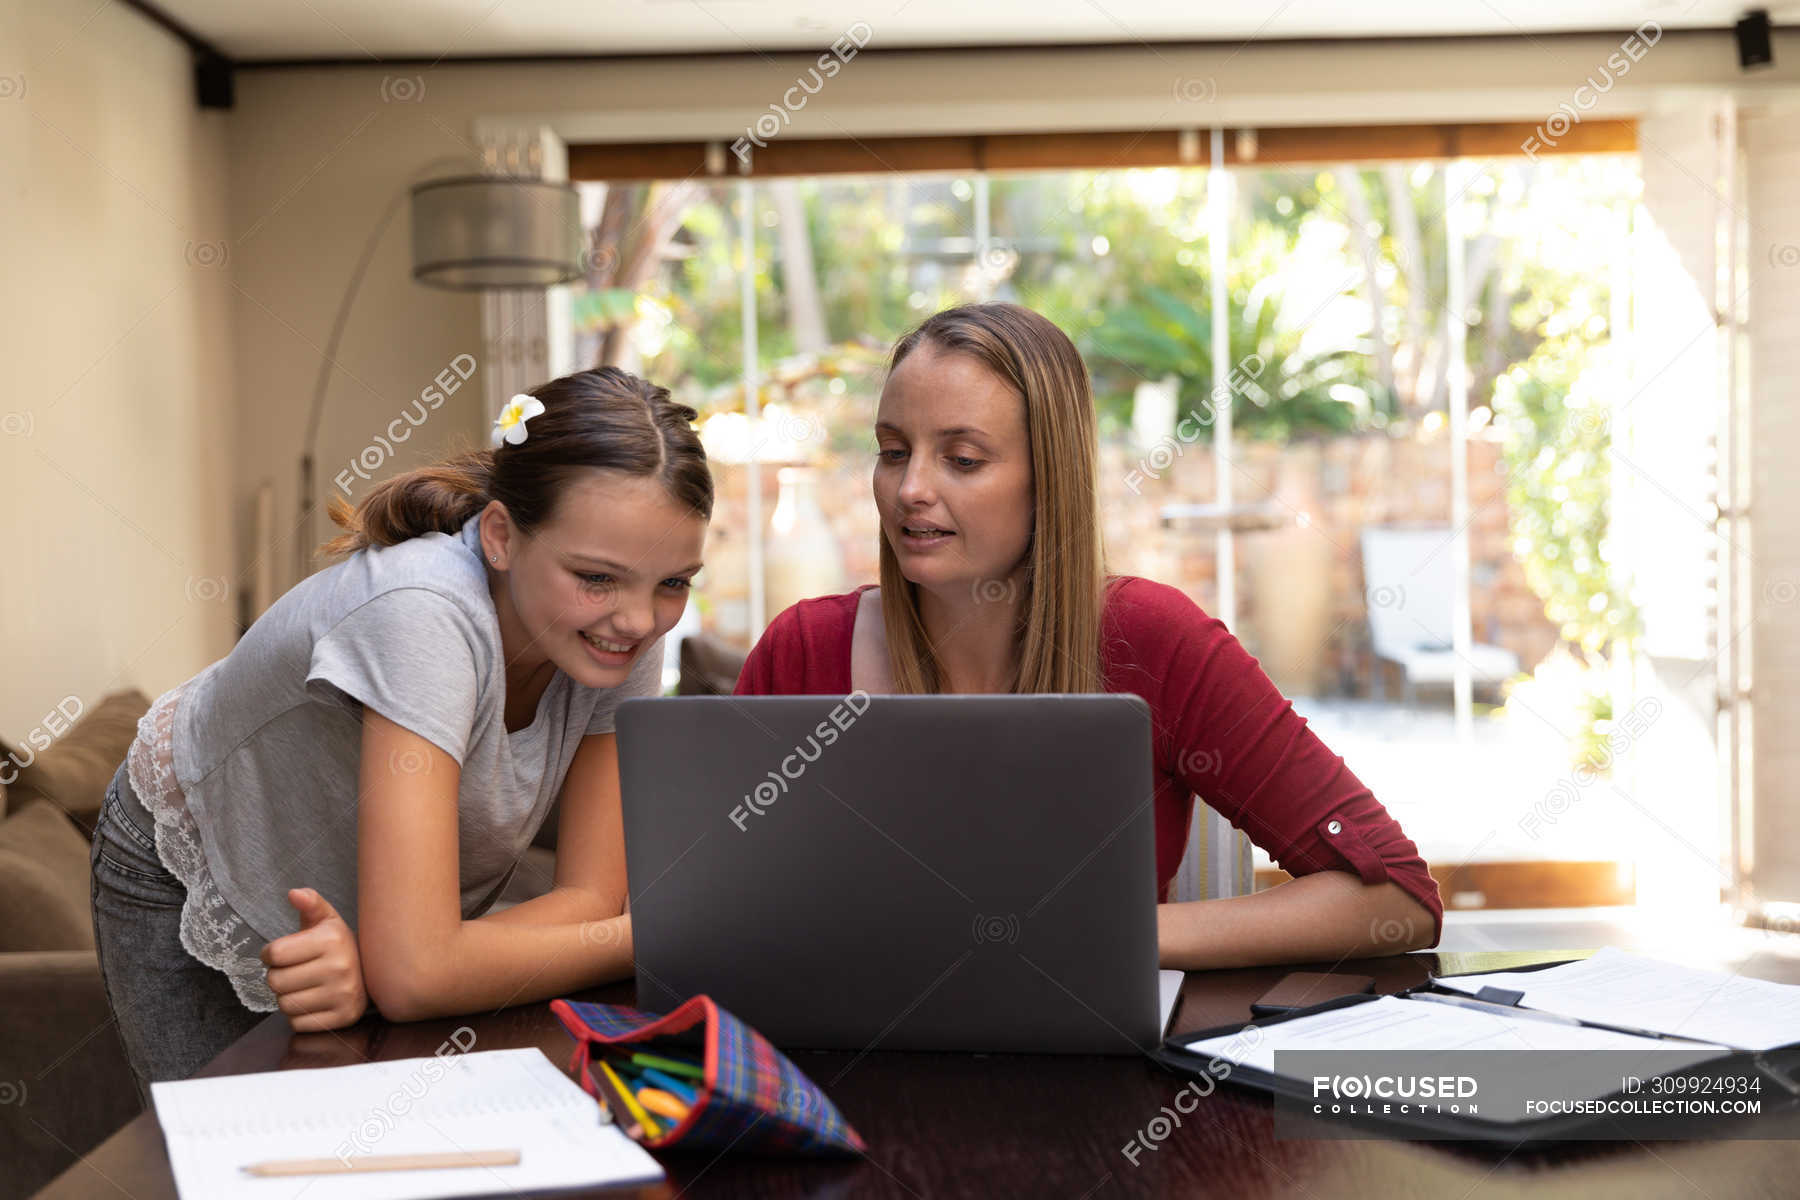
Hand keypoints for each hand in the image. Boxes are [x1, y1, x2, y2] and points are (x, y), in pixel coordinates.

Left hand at [261, 888, 368, 1031]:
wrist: (371, 973)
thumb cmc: (337, 946)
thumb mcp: (326, 920)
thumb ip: (309, 903)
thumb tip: (293, 893)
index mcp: (332, 940)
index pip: (274, 954)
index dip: (270, 954)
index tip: (282, 953)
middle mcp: (340, 967)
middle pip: (275, 981)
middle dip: (278, 976)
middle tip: (294, 970)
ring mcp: (343, 995)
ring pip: (285, 1004)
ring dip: (288, 996)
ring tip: (304, 986)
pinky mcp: (342, 1018)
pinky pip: (298, 1023)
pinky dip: (300, 1015)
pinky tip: (314, 1001)